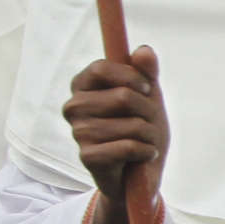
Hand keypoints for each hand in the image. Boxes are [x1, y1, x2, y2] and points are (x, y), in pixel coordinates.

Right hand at [60, 49, 167, 195]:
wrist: (140, 173)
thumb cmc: (141, 129)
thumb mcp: (148, 97)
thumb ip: (147, 72)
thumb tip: (144, 50)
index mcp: (83, 87)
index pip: (100, 67)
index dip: (130, 76)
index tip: (146, 89)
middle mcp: (74, 107)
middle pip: (122, 97)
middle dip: (149, 111)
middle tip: (149, 122)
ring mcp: (78, 133)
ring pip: (131, 124)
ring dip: (150, 134)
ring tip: (145, 141)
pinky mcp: (87, 157)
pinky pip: (129, 147)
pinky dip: (146, 151)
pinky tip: (144, 155)